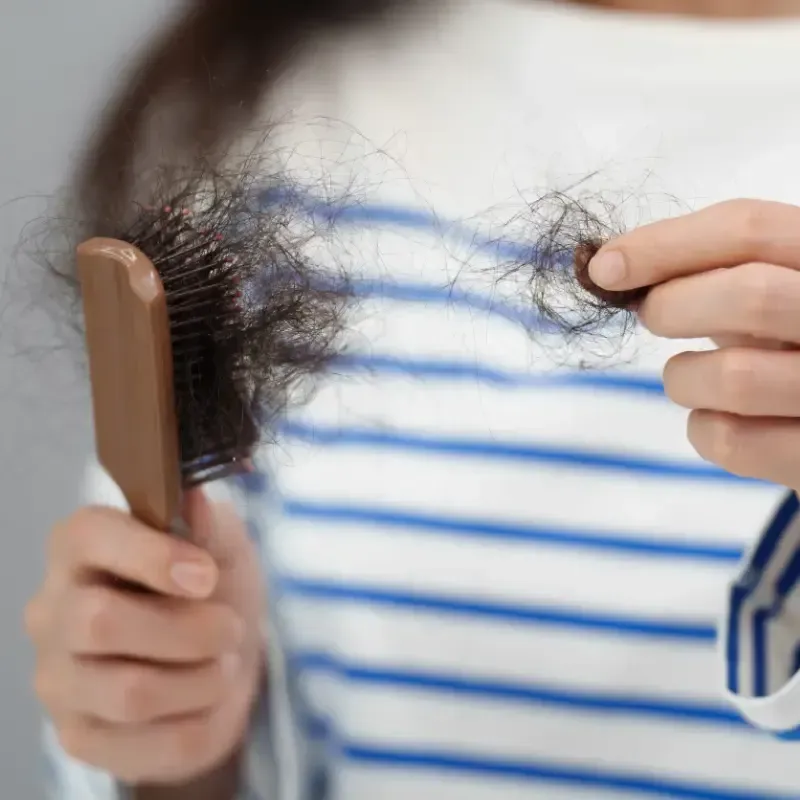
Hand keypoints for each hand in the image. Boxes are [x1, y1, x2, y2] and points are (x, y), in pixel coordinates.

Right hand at [25, 489, 263, 785]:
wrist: (222, 654)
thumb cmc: (212, 586)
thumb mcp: (223, 544)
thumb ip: (209, 525)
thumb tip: (194, 500)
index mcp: (79, 547)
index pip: (90, 537)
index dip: (152, 556)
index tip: (207, 575)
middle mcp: (53, 612)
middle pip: (99, 623)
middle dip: (187, 629)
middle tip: (229, 627)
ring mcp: (59, 680)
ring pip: (130, 692)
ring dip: (203, 678)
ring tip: (225, 661)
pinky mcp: (80, 738)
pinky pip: (151, 744)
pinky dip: (204, 720)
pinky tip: (210, 697)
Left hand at [587, 199, 799, 488]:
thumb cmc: (789, 339)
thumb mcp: (768, 287)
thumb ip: (712, 271)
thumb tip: (612, 267)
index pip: (750, 230)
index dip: (664, 245)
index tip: (605, 266)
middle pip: (751, 295)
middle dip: (672, 306)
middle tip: (652, 315)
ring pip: (734, 378)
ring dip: (684, 377)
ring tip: (694, 376)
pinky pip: (731, 441)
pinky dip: (702, 429)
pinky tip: (718, 417)